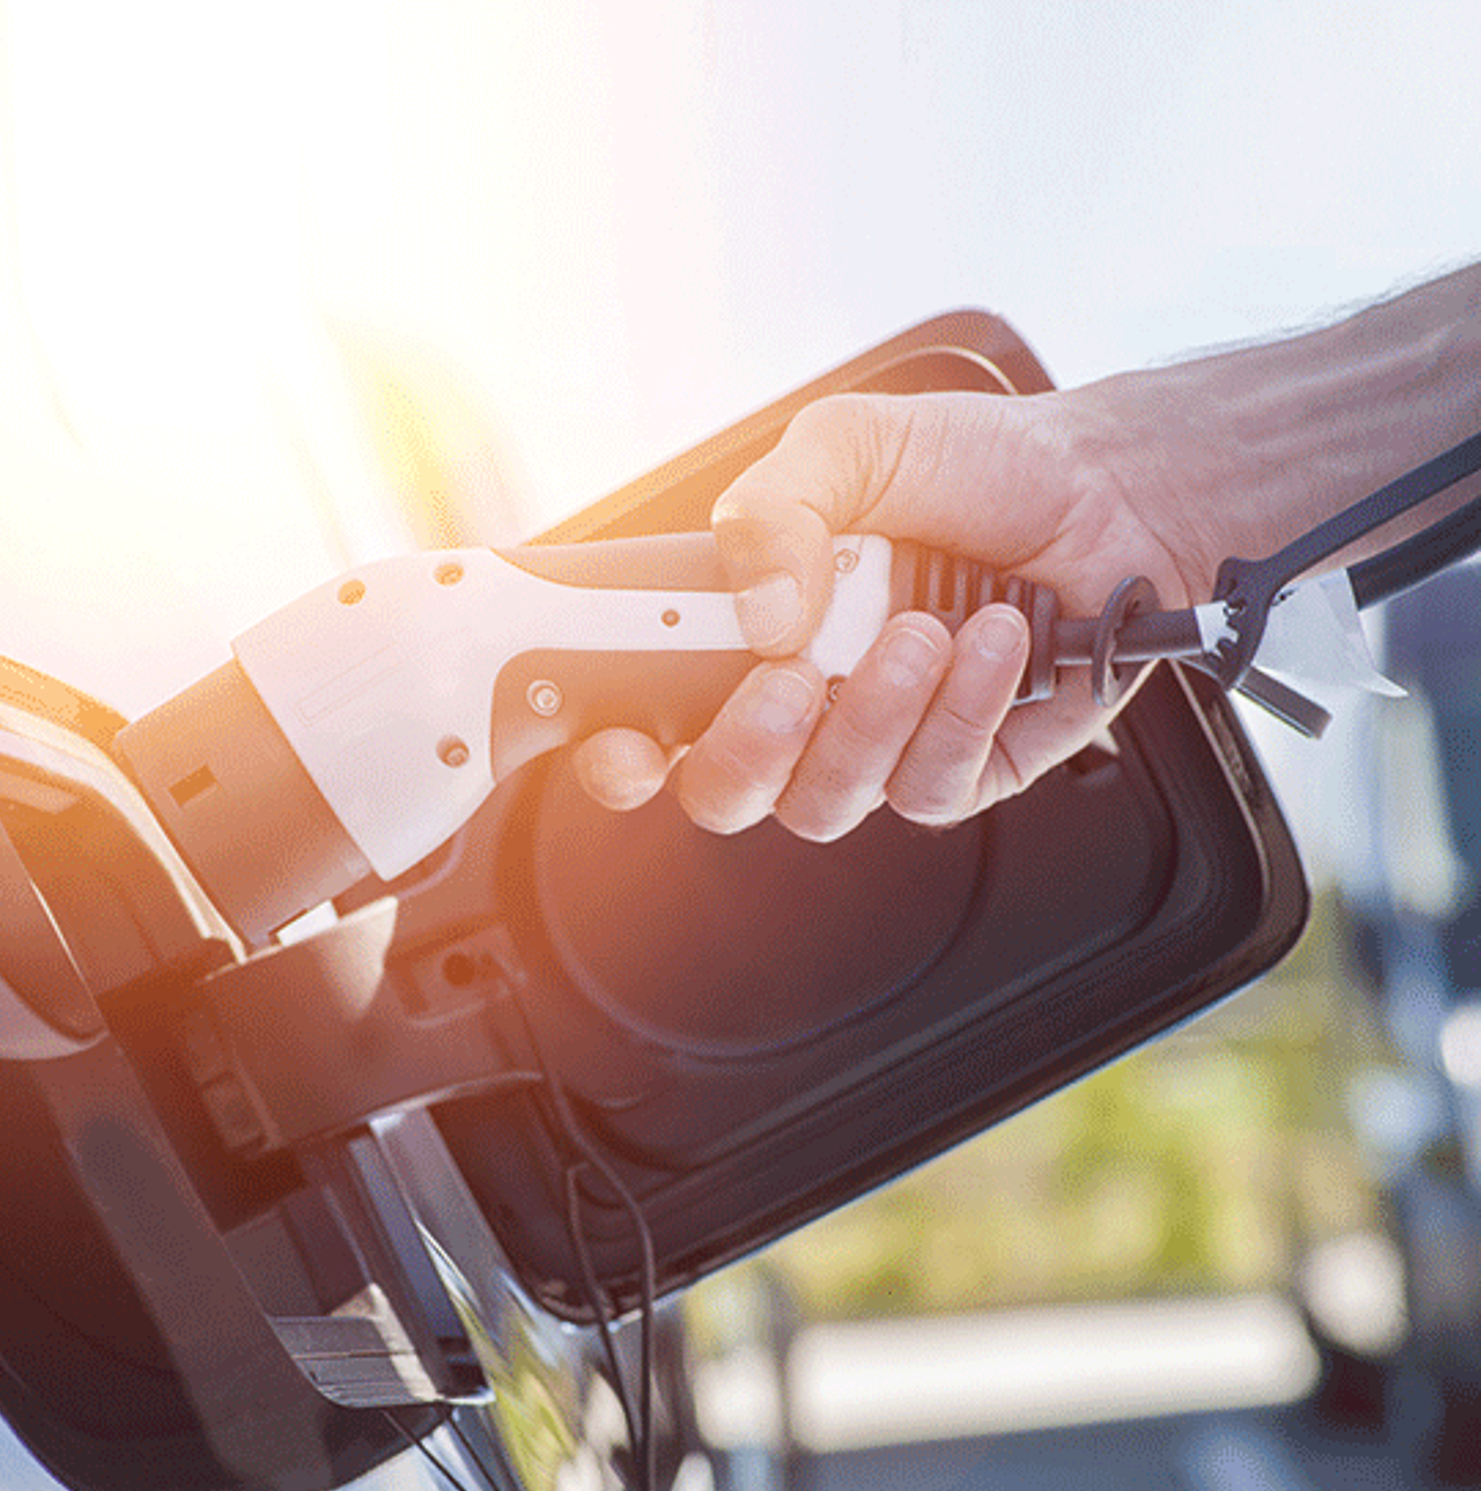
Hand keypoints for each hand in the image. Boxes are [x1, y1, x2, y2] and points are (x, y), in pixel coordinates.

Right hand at [572, 387, 1216, 837]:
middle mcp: (803, 701)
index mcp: (746, 633)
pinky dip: (961, 710)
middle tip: (794, 673)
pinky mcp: (963, 772)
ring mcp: (879, 745)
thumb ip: (769, 510)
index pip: (649, 725)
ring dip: (873, 714)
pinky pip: (930, 787)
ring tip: (925, 625)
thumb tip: (757, 613)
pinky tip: (992, 640)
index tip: (628, 741)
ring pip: (826, 799)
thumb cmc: (979, 466)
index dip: (620, 756)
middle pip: (724, 792)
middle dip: (749, 746)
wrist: (1114, 487)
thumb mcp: (850, 448)